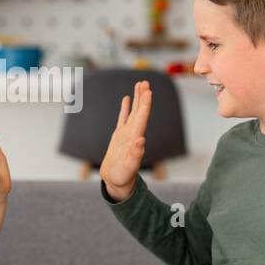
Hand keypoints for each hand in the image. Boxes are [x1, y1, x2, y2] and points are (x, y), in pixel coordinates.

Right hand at [99, 80, 150, 201]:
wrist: (116, 182)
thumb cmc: (122, 177)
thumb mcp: (128, 167)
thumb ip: (135, 154)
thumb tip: (141, 140)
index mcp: (135, 138)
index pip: (142, 117)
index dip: (145, 104)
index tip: (148, 91)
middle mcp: (133, 133)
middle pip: (140, 111)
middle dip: (142, 96)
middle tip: (145, 82)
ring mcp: (126, 134)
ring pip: (133, 111)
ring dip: (137, 98)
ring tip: (139, 84)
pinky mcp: (119, 136)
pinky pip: (123, 118)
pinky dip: (125, 108)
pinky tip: (127, 99)